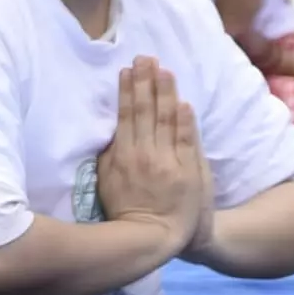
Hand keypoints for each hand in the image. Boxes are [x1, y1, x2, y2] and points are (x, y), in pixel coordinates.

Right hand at [92, 57, 208, 252]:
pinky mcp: (188, 170)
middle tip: (146, 58)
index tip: (127, 70)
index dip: (127, 91)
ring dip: (165, 92)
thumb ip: (108, 155)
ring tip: (164, 70)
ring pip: (166, 119)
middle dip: (145, 82)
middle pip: (145, 111)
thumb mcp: (105, 182)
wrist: (155, 236)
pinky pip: (185, 140)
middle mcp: (144, 154)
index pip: (125, 115)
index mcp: (122, 156)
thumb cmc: (125, 209)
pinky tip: (182, 102)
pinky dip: (184, 120)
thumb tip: (110, 131)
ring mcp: (168, 161)